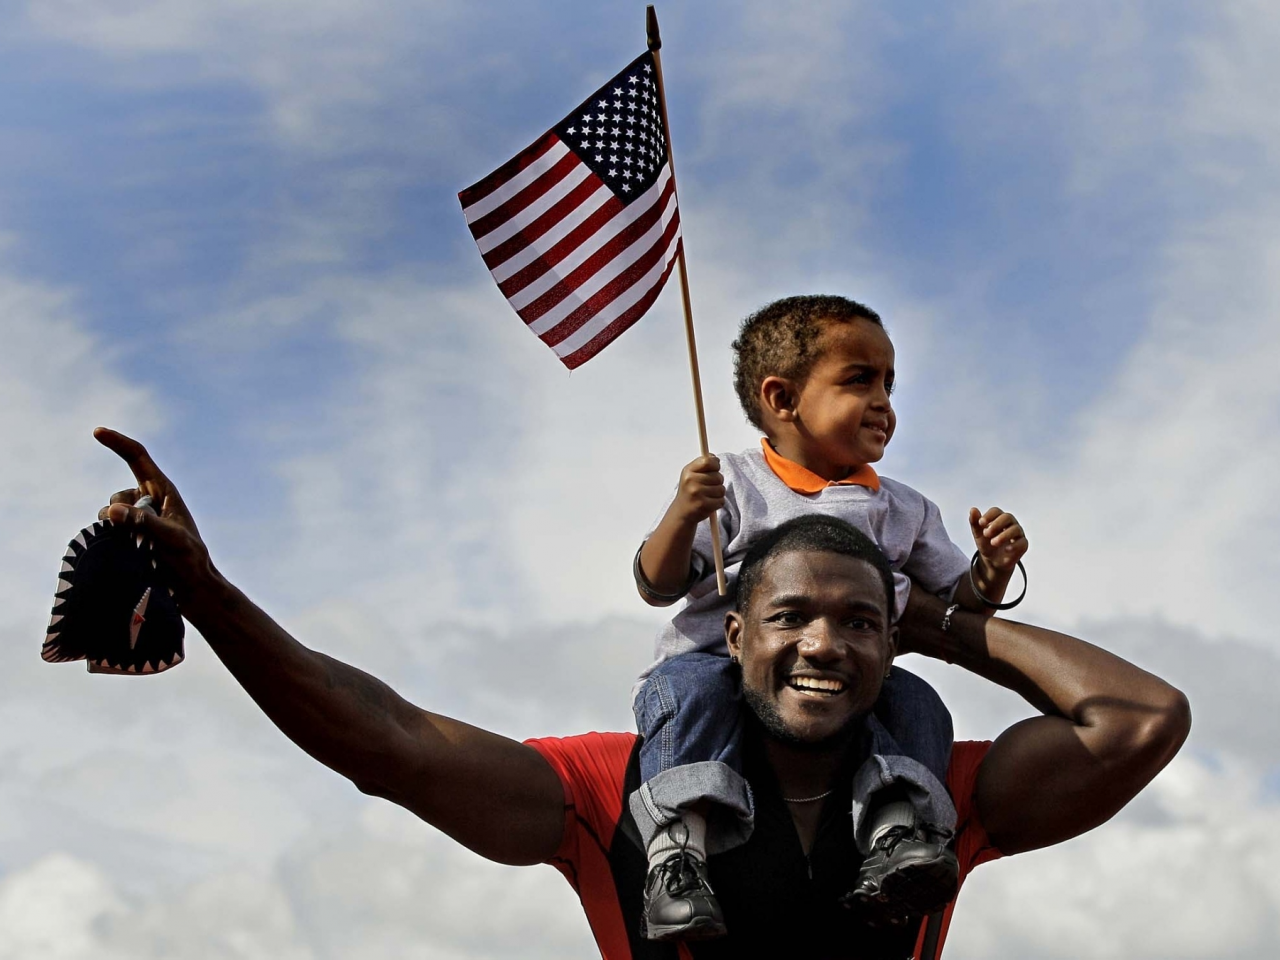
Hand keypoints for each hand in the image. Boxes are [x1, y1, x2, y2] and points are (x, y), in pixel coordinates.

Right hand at [94, 427, 218, 605]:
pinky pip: (110, 529)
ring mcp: (141, 517)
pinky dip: (112, 538)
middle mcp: (151, 499)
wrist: (192, 587)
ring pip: (110, 513)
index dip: (118, 443)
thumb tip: (110, 510)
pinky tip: (130, 552)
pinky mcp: (134, 533)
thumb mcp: (170, 538)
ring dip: (116, 529)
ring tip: (143, 549)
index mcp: (165, 490)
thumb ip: (142, 522)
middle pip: (119, 494)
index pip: (137, 458)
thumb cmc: (189, 560)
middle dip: (119, 512)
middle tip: (146, 538)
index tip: (97, 432)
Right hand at [671, 455, 724, 525]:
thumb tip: (715, 458)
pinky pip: (721, 501)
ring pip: (721, 489)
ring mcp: (697, 493)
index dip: (715, 464)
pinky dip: (718, 503)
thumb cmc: (689, 491)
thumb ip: (703, 464)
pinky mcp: (703, 505)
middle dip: (717, 482)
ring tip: (708, 496)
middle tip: (708, 487)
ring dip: (718, 493)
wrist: (681, 512)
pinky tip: (709, 504)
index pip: (708, 461)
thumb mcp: (690, 474)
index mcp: (688, 471)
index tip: (715, 468)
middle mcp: (691, 481)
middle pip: (718, 476)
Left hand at [969, 506, 1027, 574]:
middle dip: (996, 524)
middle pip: (1007, 517)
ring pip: (1015, 529)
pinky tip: (1006, 549)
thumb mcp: (978, 534)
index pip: (996, 511)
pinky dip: (1014, 545)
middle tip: (986, 533)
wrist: (992, 560)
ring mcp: (1018, 533)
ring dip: (1003, 536)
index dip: (989, 515)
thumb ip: (975, 522)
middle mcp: (1010, 523)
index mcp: (998, 518)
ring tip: (993, 543)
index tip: (980, 523)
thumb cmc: (987, 543)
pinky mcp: (1023, 544)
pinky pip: (1022, 542)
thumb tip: (973, 509)